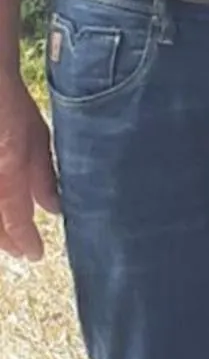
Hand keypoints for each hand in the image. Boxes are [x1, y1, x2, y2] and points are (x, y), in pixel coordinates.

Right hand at [0, 70, 59, 262]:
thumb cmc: (11, 104)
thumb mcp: (36, 137)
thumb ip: (43, 175)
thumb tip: (53, 208)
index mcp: (7, 167)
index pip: (13, 219)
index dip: (25, 241)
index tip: (35, 254)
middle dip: (5, 241)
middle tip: (21, 249)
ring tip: (9, 239)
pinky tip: (4, 218)